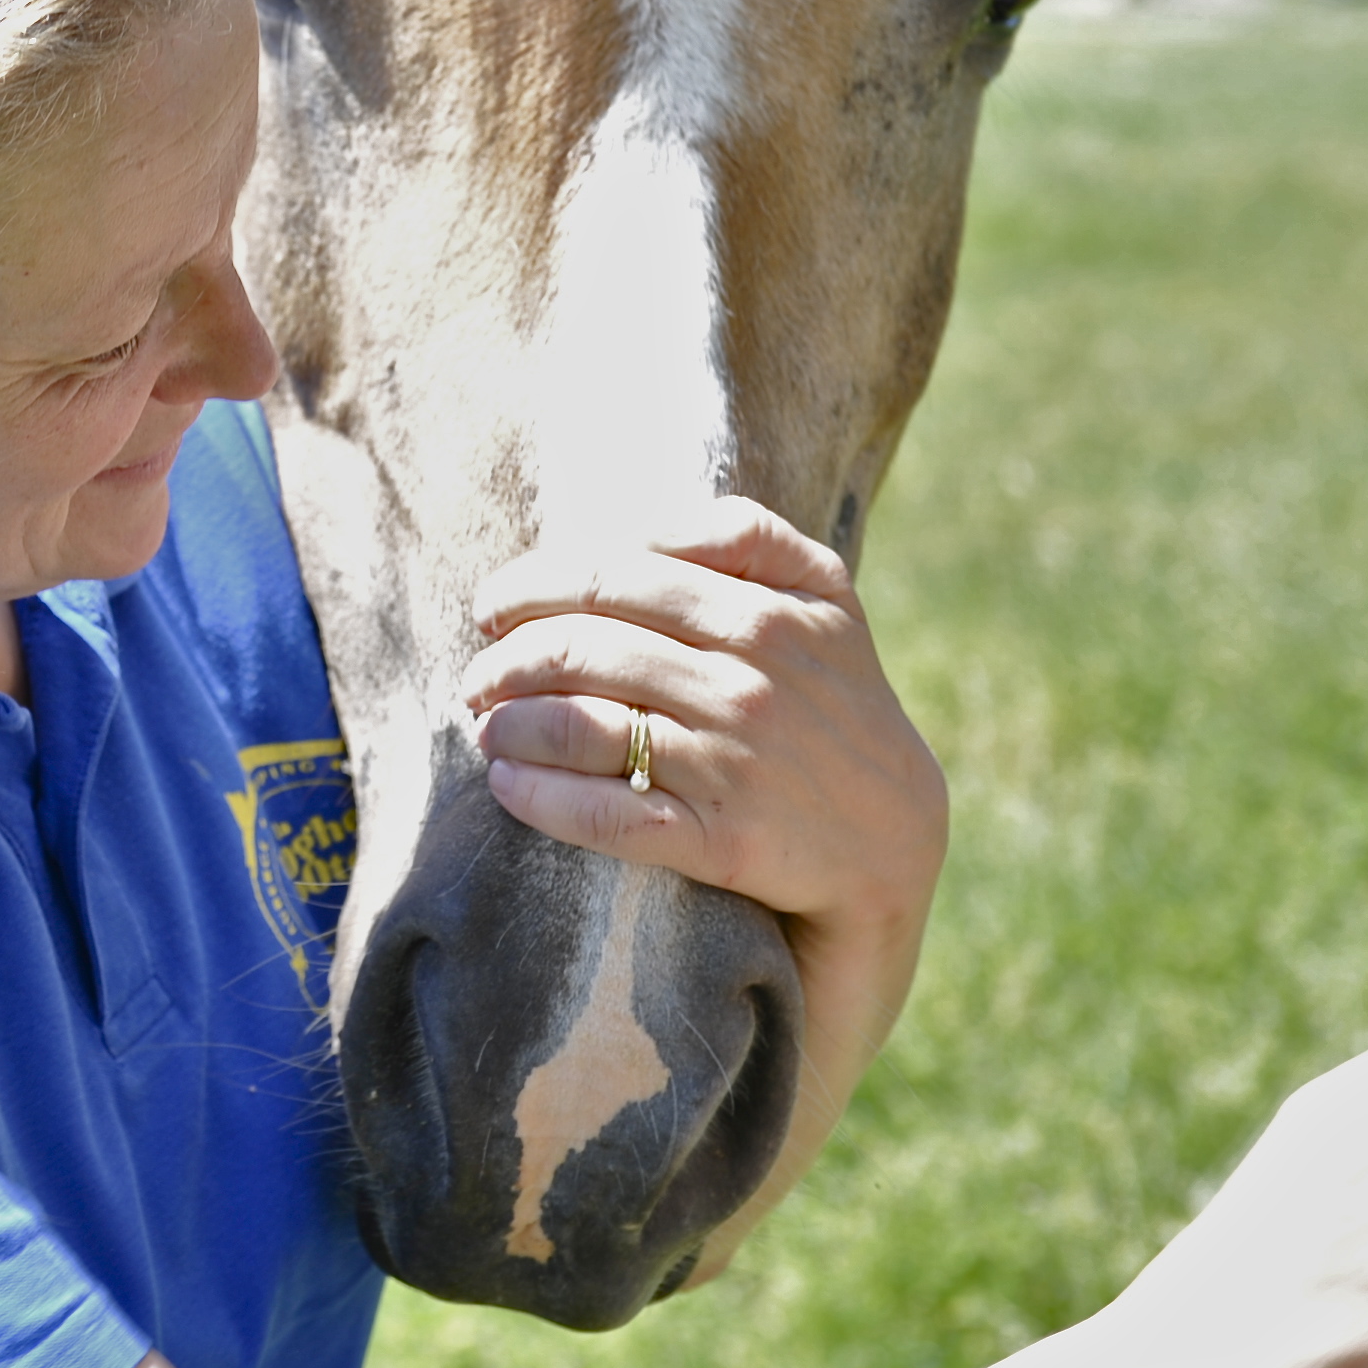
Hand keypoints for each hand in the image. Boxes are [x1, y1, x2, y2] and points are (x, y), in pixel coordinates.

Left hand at [460, 497, 946, 956]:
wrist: (892, 838)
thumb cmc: (835, 702)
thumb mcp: (823, 597)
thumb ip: (745, 538)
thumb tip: (641, 527)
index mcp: (766, 609)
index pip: (613, 575)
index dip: (531, 585)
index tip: (490, 605)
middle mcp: (751, 679)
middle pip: (585, 646)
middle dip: (506, 657)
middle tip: (475, 675)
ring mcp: (736, 760)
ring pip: (584, 724)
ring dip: (509, 723)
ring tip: (482, 726)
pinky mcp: (723, 840)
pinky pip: (607, 813)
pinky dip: (540, 795)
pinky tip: (506, 783)